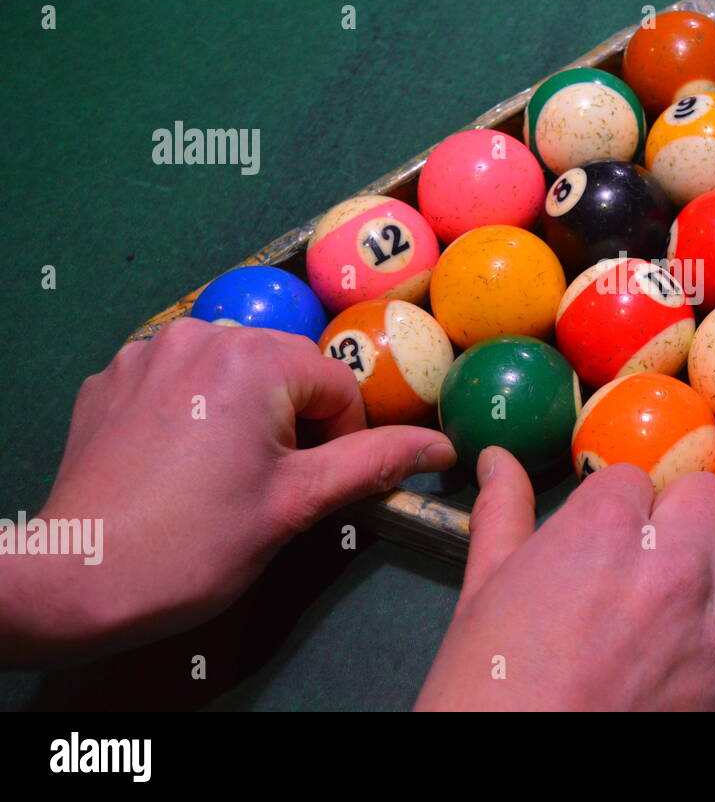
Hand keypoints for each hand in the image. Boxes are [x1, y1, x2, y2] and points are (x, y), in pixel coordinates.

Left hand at [0, 318, 453, 666]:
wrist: (77, 578)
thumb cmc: (197, 543)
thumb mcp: (298, 503)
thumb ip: (375, 462)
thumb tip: (441, 446)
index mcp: (253, 357)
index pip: (337, 383)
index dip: (341, 438)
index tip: (313, 484)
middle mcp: (199, 333)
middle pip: (284, 368)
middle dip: (291, 419)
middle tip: (268, 483)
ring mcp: (146, 351)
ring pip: (231, 370)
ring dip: (243, 410)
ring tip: (220, 473)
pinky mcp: (109, 377)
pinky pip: (178, 378)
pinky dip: (192, 409)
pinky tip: (177, 461)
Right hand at [416, 449, 714, 710]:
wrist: (523, 778)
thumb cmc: (491, 693)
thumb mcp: (483, 593)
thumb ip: (502, 515)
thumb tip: (496, 459)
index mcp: (604, 528)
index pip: (633, 476)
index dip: (616, 504)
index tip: (605, 532)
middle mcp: (673, 559)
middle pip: (703, 493)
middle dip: (676, 512)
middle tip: (649, 548)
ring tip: (697, 570)